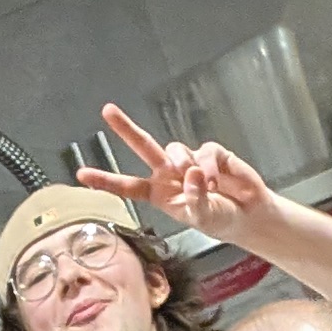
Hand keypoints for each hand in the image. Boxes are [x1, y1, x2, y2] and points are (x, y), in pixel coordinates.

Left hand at [78, 101, 271, 242]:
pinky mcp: (210, 153)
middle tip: (107, 110)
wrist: (249, 215)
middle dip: (125, 128)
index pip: (128, 186)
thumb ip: (194, 199)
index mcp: (159, 194)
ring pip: (175, 149)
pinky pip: (204, 152)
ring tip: (204, 185)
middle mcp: (169, 174)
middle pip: (143, 146)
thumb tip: (191, 173)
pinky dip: (209, 168)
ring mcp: (189, 161)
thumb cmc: (221, 220)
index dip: (106, 181)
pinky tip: (216, 182)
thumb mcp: (203, 218)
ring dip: (185, 165)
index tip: (82, 174)